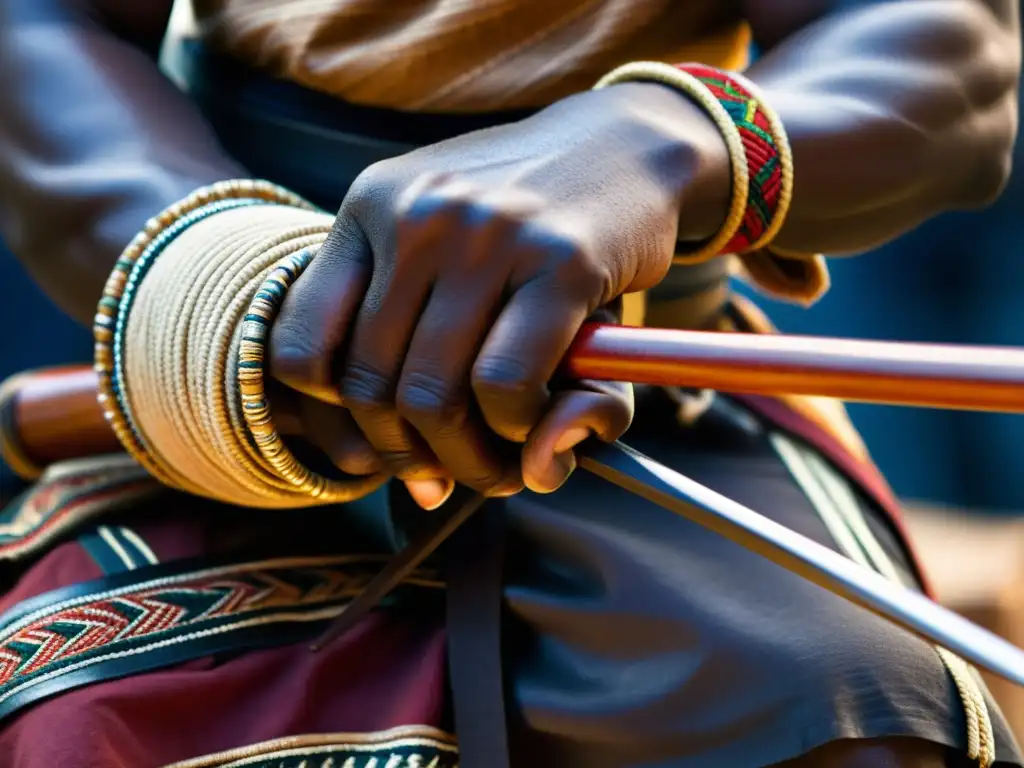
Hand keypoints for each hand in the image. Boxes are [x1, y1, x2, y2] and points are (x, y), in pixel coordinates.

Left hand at [269, 82, 729, 508]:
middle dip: (411, 458)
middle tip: (455, 474)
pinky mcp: (561, 261)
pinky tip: (536, 420)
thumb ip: (444, 369)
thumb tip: (512, 471)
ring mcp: (486, 235)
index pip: (297, 349)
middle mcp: (415, 216)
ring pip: (432, 398)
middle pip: (369, 390)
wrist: (626, 145)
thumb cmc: (529, 225)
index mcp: (368, 209)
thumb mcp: (470, 274)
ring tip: (499, 464)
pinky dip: (515, 429)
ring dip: (469, 461)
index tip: (382, 442)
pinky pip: (504, 384)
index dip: (334, 422)